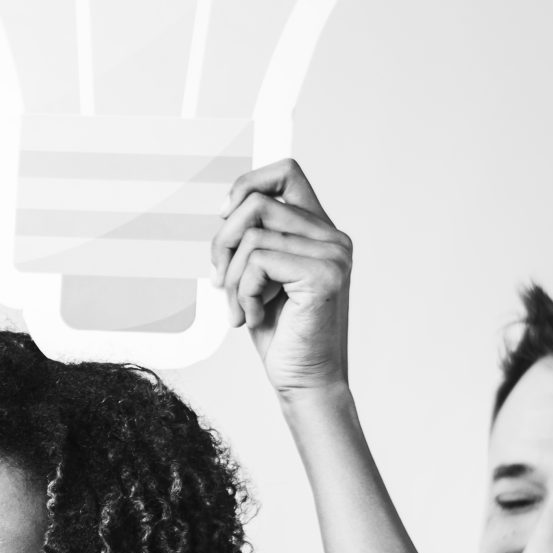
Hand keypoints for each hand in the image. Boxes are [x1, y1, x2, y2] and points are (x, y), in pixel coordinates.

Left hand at [211, 159, 352, 397]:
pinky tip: (254, 316)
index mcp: (319, 231)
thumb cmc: (279, 332)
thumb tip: (224, 210)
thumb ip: (252, 239)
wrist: (303, 380)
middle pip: (257, 201)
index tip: (224, 215)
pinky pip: (258, 261)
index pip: (286, 172)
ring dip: (231, 276)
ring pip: (252, 233)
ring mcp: (333, 254)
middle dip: (223, 241)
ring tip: (240, 307)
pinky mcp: (324, 275)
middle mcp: (333, 237)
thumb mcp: (257, 275)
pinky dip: (242, 292)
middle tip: (219, 280)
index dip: (247, 184)